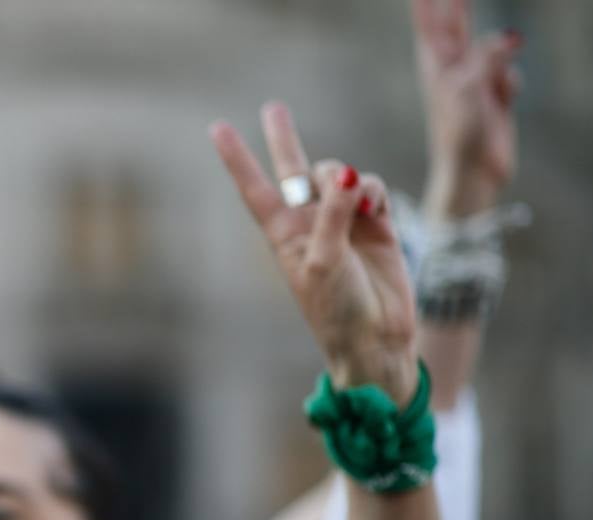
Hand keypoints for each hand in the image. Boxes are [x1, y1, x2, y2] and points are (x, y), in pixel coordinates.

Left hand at [210, 103, 418, 404]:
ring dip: (346, 181)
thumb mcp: (323, 260)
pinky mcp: (375, 224)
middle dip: (284, 139)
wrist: (375, 338)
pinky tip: (372, 213)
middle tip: (273, 107)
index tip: (217, 128)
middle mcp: (308, 222)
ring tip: (356, 209)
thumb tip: (345, 174)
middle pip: (293, 170)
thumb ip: (331, 213)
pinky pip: (370, 188)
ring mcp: (341, 220)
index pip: (255, 188)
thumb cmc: (336, 307)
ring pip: (339, 175)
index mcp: (282, 235)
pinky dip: (371, 193)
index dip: (237, 158)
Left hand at [413, 0, 521, 218]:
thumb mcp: (466, 87)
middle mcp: (454, 69)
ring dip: (498, 58)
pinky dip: (510, 83)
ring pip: (493, 49)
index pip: (431, 24)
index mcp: (435, 65)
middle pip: (457, 26)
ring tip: (490, 89)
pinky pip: (510, 74)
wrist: (472, 170)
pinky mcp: (496, 95)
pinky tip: (505, 101)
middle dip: (456, 6)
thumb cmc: (458, 131)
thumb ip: (486, 55)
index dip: (427, 5)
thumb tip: (510, 37)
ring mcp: (476, 81)